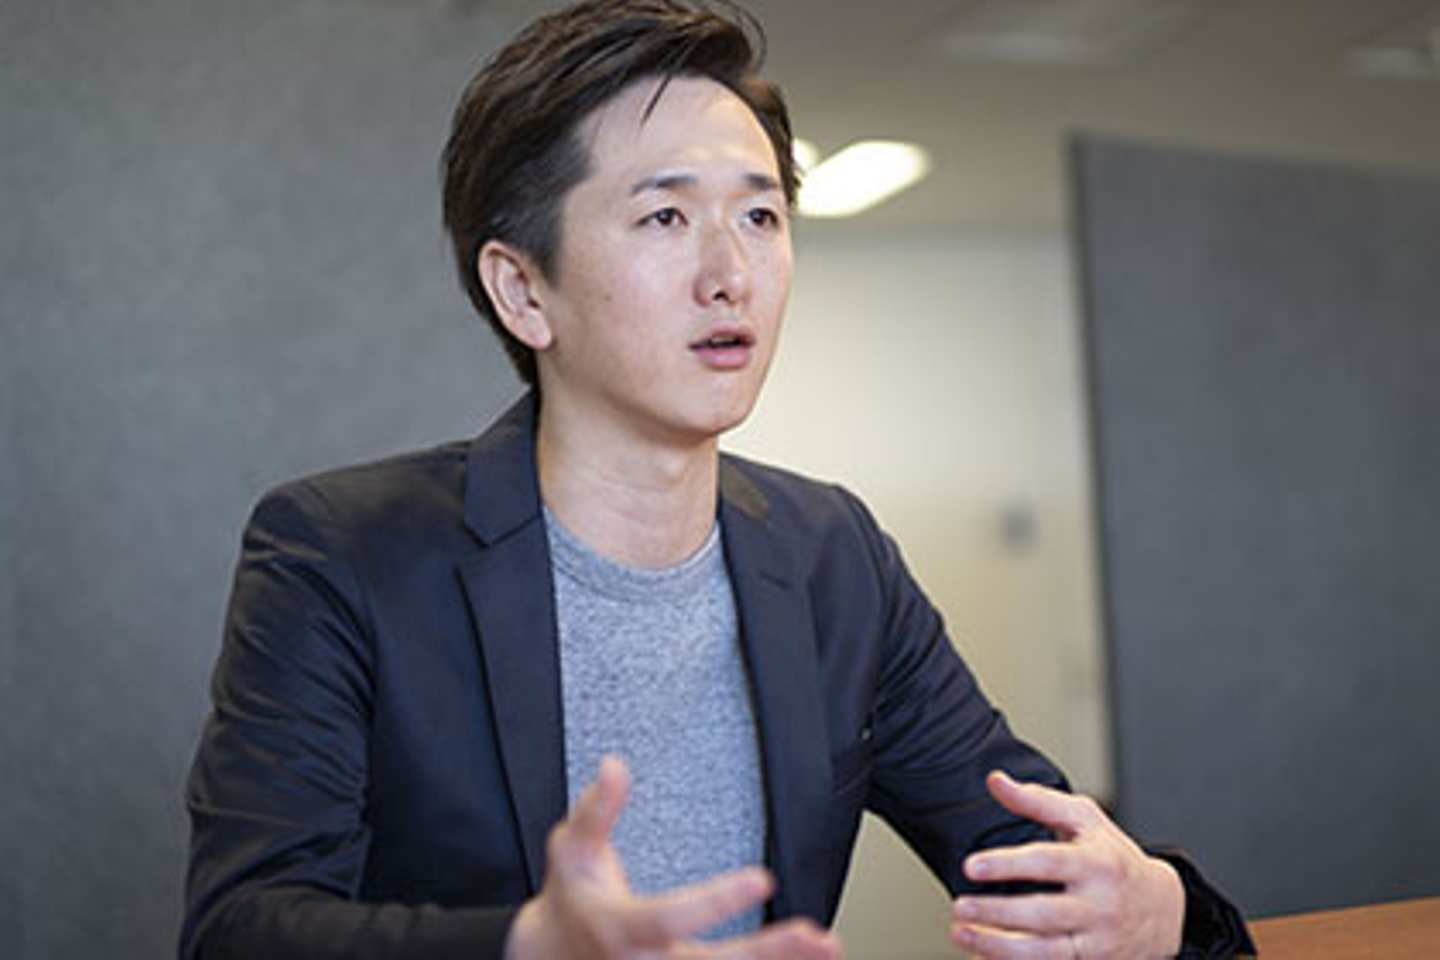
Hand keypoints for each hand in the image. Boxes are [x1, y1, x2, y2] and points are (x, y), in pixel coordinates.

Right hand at [505, 756, 843, 959]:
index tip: (763, 877)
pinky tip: (804, 959)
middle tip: (815, 936)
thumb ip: (596, 810)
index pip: (671, 920)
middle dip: (769, 953)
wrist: (552, 955)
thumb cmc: (571, 896)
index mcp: (620, 929)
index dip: (717, 901)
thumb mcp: (572, 848)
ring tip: (827, 947)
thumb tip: (615, 766)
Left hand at [949, 771, 1183, 959]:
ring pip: (1045, 952)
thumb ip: (1037, 800)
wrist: (1164, 909)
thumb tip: (995, 781)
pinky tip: (983, 955)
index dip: (1008, 864)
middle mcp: (1101, 905)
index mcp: (1097, 863)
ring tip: (960, 933)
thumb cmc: (1113, 858)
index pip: (1048, 863)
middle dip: (996, 912)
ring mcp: (1099, 941)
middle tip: (959, 905)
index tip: (971, 865)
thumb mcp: (1085, 820)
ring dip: (997, 946)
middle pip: (1044, 914)